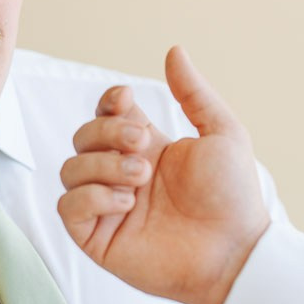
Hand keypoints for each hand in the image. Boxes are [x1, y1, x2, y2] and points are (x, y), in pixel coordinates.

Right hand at [58, 46, 268, 303]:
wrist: (235, 252)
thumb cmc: (233, 198)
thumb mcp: (222, 133)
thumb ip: (194, 93)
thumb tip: (174, 51)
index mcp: (148, 148)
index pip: (106, 114)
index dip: (107, 104)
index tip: (126, 101)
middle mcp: (123, 174)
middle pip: (83, 136)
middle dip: (107, 133)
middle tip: (142, 146)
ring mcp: (108, 206)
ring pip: (70, 169)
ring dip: (101, 165)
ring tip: (140, 180)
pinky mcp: (98, 238)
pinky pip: (67, 207)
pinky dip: (91, 197)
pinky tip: (126, 203)